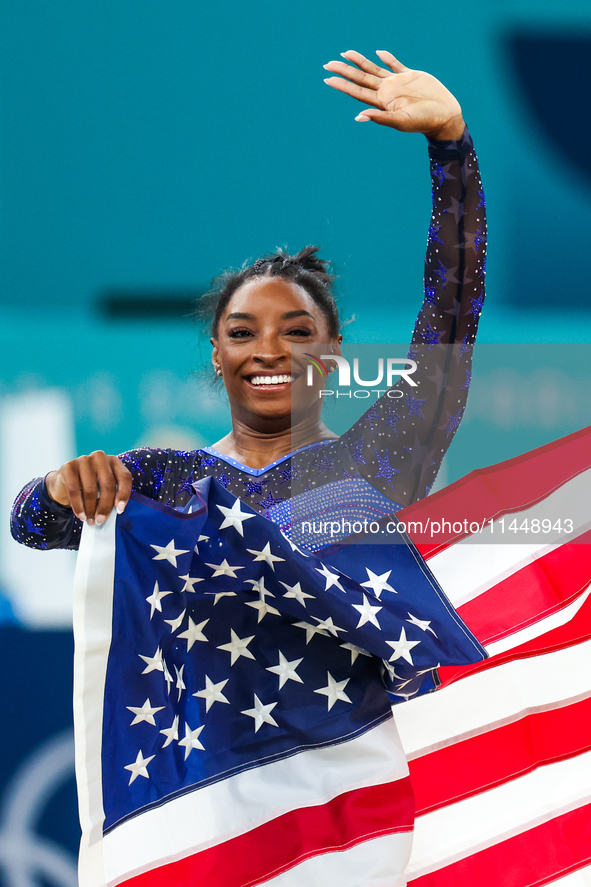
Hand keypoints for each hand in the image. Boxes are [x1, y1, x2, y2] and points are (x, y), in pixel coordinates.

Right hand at [45, 451, 131, 525]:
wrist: (64, 483)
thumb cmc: (90, 487)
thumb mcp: (103, 488)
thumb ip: (112, 495)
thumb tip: (117, 511)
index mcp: (113, 461)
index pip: (124, 477)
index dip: (124, 494)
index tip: (120, 510)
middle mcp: (100, 457)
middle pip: (108, 484)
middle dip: (105, 506)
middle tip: (101, 520)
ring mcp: (83, 460)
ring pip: (91, 489)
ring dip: (91, 509)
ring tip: (90, 520)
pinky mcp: (68, 466)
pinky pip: (74, 490)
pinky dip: (78, 506)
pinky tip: (81, 516)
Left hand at [323, 50, 464, 139]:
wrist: (444, 115)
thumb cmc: (423, 122)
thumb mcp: (400, 122)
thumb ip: (380, 118)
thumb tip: (358, 116)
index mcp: (382, 102)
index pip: (357, 91)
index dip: (342, 84)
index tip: (327, 78)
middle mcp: (386, 91)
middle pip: (360, 78)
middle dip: (344, 70)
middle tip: (328, 63)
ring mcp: (397, 83)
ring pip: (373, 69)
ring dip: (359, 61)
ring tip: (345, 53)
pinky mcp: (410, 76)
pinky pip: (395, 64)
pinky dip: (386, 58)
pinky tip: (378, 52)